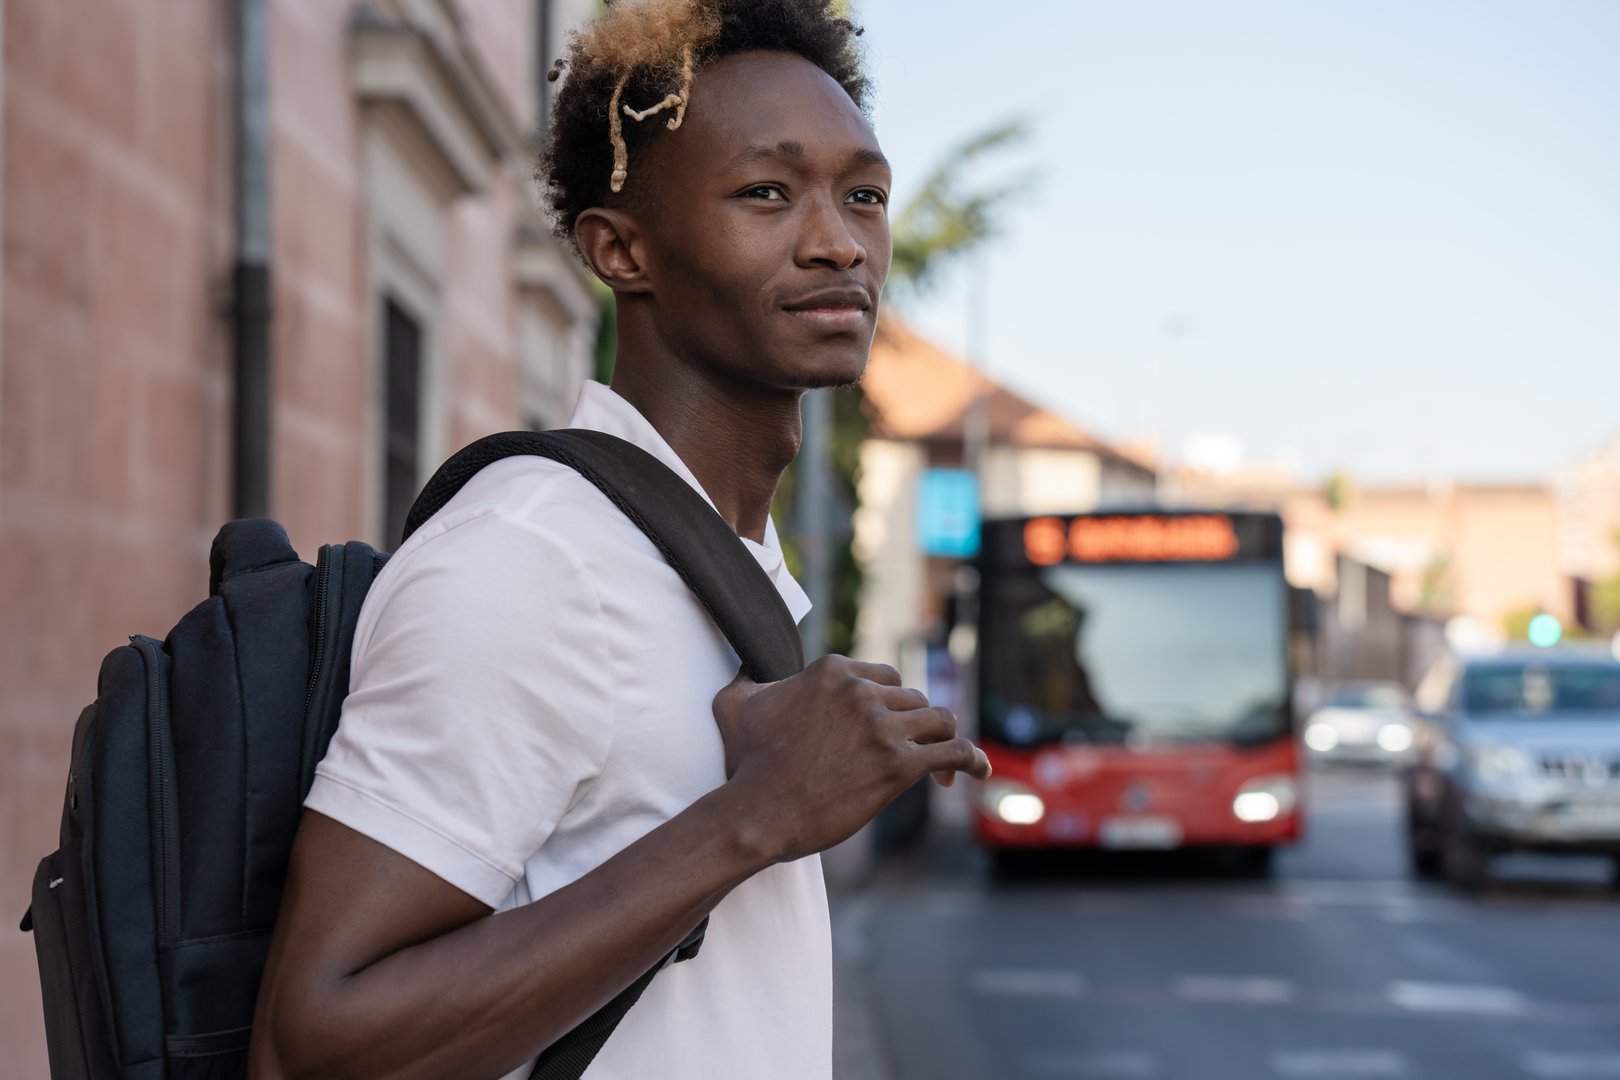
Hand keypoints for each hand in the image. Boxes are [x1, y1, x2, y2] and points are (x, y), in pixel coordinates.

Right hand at [712, 655, 990, 863]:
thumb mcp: (736, 706)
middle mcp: (860, 692)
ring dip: (944, 739)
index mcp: (832, 671)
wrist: (757, 812)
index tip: (892, 725)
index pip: (884, 676)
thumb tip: (742, 666)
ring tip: (942, 765)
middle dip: (916, 726)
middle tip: (914, 753)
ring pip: (938, 720)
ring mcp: (882, 727)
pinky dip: (972, 761)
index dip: (893, 701)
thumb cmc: (745, 764)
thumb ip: (746, 678)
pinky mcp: (898, 765)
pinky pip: (954, 752)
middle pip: (912, 699)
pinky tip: (980, 771)